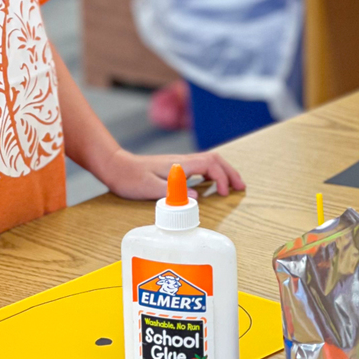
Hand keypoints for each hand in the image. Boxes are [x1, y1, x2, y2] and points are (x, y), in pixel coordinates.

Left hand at [101, 148, 245, 199]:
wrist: (117, 167)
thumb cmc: (130, 178)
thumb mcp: (149, 188)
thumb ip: (172, 192)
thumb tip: (196, 198)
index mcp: (179, 165)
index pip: (210, 164)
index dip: (222, 177)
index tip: (225, 193)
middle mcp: (183, 161)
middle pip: (214, 160)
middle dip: (230, 172)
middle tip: (241, 187)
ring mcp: (180, 163)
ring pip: (209, 161)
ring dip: (223, 171)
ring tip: (233, 185)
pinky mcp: (176, 168)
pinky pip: (201, 166)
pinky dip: (213, 173)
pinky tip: (212, 183)